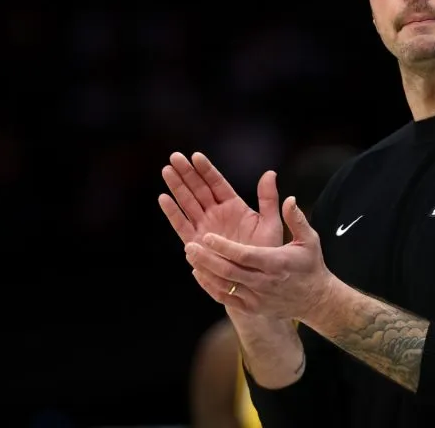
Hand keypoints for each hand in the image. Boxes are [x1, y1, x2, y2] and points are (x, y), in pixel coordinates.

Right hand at [158, 151, 283, 249]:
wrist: (256, 279)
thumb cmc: (266, 252)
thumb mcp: (270, 223)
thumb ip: (268, 199)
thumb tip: (270, 173)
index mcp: (234, 206)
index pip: (217, 183)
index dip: (206, 170)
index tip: (196, 156)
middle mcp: (216, 214)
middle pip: (198, 189)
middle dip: (186, 173)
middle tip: (174, 157)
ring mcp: (205, 227)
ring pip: (188, 203)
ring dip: (177, 187)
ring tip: (167, 170)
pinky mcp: (196, 243)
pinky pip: (182, 225)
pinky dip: (173, 212)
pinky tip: (164, 198)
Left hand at [187, 196, 335, 321]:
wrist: (315, 300)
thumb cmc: (310, 265)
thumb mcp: (309, 240)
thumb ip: (296, 219)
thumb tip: (289, 199)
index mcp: (277, 263)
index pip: (246, 256)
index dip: (225, 247)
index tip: (208, 237)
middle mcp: (264, 283)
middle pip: (229, 272)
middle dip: (207, 259)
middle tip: (190, 246)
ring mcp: (257, 298)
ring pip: (224, 286)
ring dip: (205, 271)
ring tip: (191, 256)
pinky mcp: (251, 308)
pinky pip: (225, 299)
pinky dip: (209, 286)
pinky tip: (199, 272)